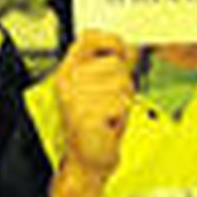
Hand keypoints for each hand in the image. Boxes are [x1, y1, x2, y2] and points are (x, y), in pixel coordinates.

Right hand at [55, 30, 134, 179]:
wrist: (86, 159)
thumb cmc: (94, 124)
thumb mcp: (100, 87)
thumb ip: (111, 65)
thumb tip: (129, 48)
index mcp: (67, 70)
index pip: (89, 37)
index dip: (111, 41)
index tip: (121, 52)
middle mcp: (67, 81)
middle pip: (115, 63)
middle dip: (122, 83)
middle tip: (109, 101)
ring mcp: (75, 99)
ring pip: (122, 83)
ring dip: (123, 101)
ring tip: (108, 113)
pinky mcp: (85, 116)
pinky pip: (121, 104)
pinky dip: (121, 115)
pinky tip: (108, 123)